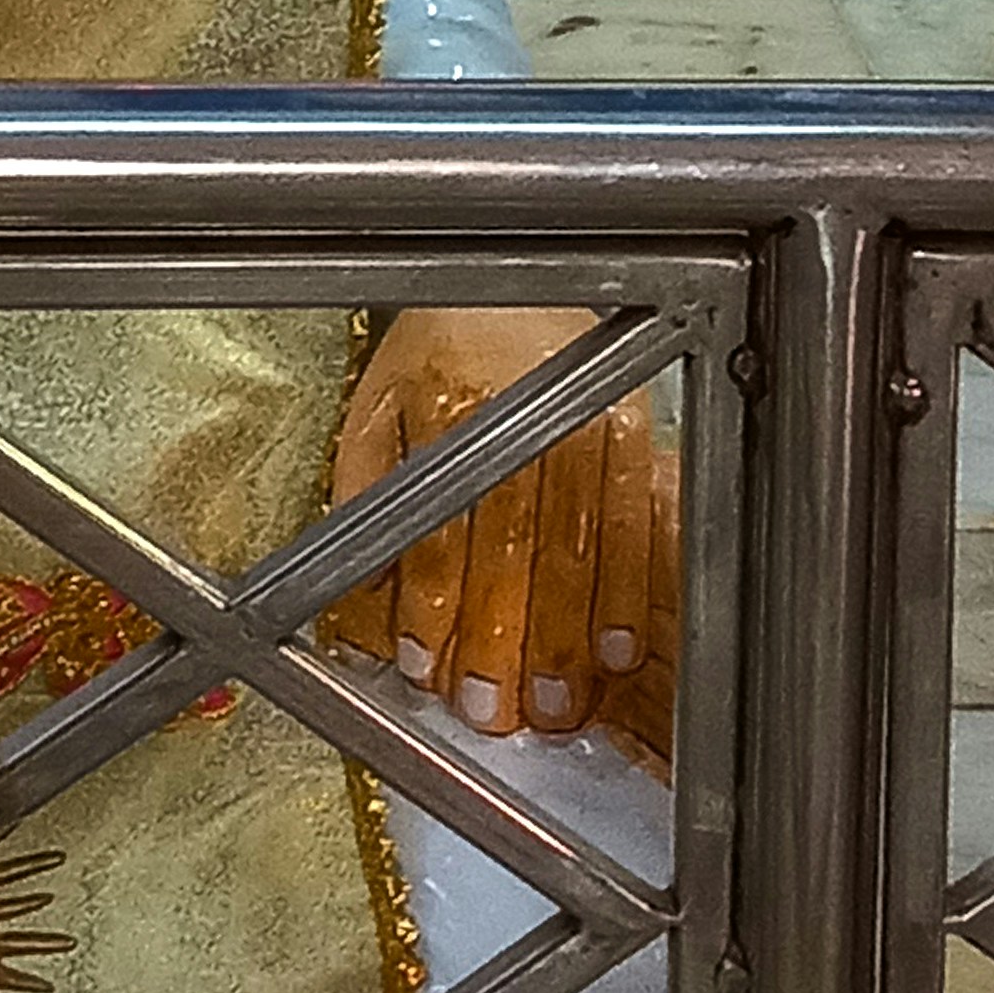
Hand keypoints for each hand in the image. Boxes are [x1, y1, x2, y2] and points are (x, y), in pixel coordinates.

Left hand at [319, 306, 678, 774]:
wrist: (511, 284)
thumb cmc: (433, 354)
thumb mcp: (373, 406)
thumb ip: (363, 491)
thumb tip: (360, 587)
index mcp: (444, 400)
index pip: (438, 520)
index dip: (431, 599)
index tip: (424, 663)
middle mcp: (518, 408)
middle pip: (510, 544)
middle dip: (499, 636)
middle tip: (491, 708)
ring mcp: (582, 420)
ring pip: (574, 544)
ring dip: (561, 632)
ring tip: (550, 701)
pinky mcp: (633, 430)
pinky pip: (632, 521)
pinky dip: (623, 589)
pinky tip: (614, 645)